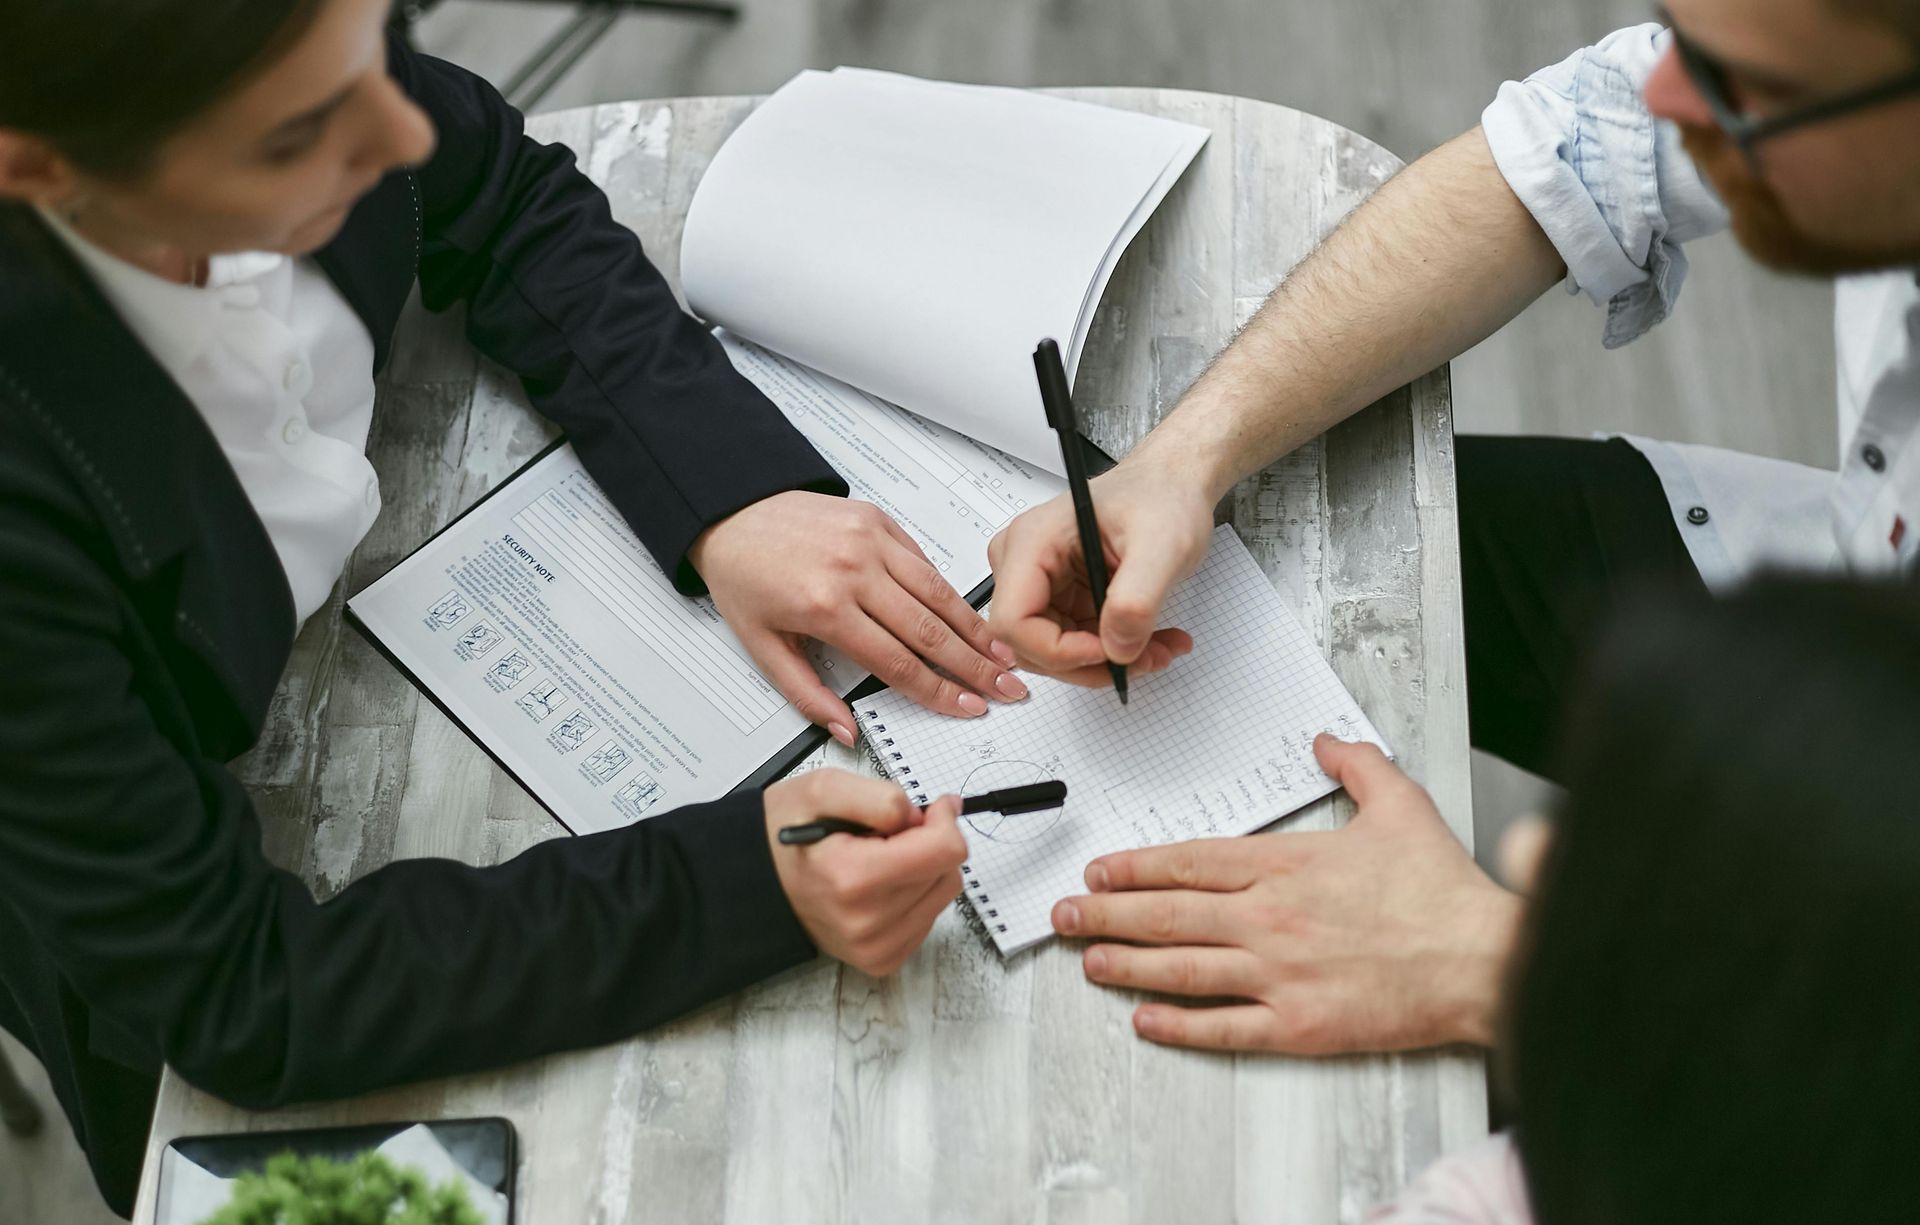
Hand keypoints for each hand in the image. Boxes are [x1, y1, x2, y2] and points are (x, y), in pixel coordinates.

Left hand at [693, 492, 1027, 743]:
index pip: (898, 662)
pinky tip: (968, 615)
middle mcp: (854, 570)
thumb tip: (845, 730)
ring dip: (975, 628)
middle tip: (1006, 687)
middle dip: (975, 666)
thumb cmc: (744, 577)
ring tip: (1002, 654)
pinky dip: (948, 591)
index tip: (966, 706)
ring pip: (938, 593)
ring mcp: (871, 540)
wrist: (732, 514)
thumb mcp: (762, 647)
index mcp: (825, 607)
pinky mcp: (879, 520)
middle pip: (930, 630)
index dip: (939, 691)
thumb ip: (807, 695)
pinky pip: (923, 561)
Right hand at [765, 769, 968, 975]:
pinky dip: (914, 893)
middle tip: (888, 833)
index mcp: (854, 877)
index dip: (943, 820)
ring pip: (942, 894)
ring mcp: (875, 947)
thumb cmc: (786, 834)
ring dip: (922, 868)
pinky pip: (927, 918)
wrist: (755, 882)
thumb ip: (882, 797)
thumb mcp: (824, 788)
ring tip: (878, 858)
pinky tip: (880, 884)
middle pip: (948, 871)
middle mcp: (867, 922)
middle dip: (928, 842)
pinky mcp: (882, 959)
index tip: (928, 809)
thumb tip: (925, 817)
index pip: (946, 850)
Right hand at [986, 455, 1209, 686]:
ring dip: (1107, 661)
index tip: (1108, 651)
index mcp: (1033, 541)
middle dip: (1090, 663)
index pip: (1012, 621)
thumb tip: (1116, 649)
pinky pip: (1074, 644)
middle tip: (1144, 658)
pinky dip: (1113, 651)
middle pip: (1029, 645)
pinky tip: (1149, 639)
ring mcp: (1041, 583)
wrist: (1173, 487)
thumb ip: (1136, 600)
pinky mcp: (1061, 597)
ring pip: (1054, 652)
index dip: (1057, 650)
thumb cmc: (1162, 497)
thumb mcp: (1163, 545)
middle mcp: (1025, 562)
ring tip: (1156, 648)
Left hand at [1050, 735, 1522, 1053]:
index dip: (1135, 866)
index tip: (1099, 870)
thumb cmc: (1442, 892)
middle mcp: (1269, 919)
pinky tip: (1145, 1021)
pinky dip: (1178, 1026)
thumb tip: (1324, 739)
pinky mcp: (1298, 1026)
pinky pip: (1223, 1028)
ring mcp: (1279, 976)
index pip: (1189, 862)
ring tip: (1088, 962)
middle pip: (1167, 914)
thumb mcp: (1400, 805)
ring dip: (1126, 965)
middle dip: (1106, 914)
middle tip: (1064, 917)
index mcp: (1284, 866)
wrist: (1483, 961)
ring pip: (1181, 970)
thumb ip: (1355, 765)